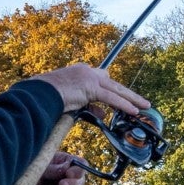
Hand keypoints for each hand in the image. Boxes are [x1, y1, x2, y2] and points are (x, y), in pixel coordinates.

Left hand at [19, 154, 88, 184]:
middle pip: (80, 180)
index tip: (69, 172)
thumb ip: (52, 168)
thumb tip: (67, 168)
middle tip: (62, 184)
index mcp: (63, 162)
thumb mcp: (38, 166)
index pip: (80, 164)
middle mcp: (64, 176)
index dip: (78, 169)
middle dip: (73, 183)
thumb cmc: (25, 170)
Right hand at [35, 62, 150, 117]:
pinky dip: (123, 105)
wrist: (39, 94)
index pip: (101, 80)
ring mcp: (89, 78)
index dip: (111, 91)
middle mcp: (86, 72)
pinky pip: (111, 98)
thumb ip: (87, 105)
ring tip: (144, 106)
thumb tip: (102, 113)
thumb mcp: (70, 101)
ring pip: (116, 89)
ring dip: (131, 99)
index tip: (120, 97)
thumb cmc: (46, 98)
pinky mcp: (91, 88)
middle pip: (112, 83)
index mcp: (79, 72)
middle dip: (128, 93)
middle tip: (141, 101)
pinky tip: (133, 111)